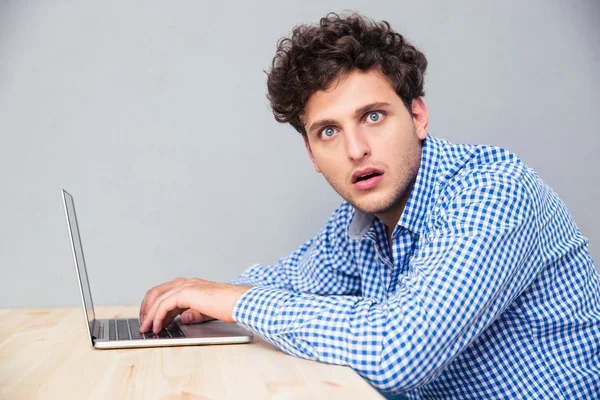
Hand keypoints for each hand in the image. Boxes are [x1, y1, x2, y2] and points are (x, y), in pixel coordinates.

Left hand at [138, 277, 252, 333]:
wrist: (239, 302)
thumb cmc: (229, 306)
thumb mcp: (207, 311)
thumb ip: (194, 313)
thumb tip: (184, 318)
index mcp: (192, 285)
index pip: (166, 292)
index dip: (155, 307)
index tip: (151, 320)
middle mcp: (187, 282)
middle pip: (157, 291)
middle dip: (146, 308)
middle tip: (143, 323)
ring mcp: (186, 286)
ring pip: (158, 297)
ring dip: (149, 314)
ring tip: (146, 327)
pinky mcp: (187, 293)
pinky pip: (164, 305)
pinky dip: (157, 317)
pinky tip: (157, 327)